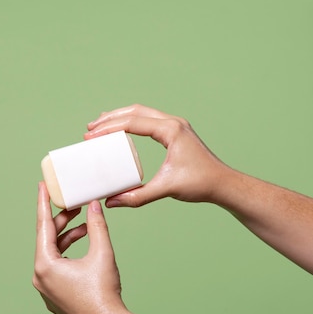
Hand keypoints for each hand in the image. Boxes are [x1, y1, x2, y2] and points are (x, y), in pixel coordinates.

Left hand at [33, 182, 123, 313]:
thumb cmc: (103, 292)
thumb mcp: (101, 252)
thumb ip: (96, 226)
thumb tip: (94, 205)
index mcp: (45, 265)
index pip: (43, 226)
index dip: (43, 203)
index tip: (41, 186)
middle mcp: (40, 277)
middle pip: (47, 240)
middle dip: (62, 221)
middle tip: (74, 204)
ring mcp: (46, 289)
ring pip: (53, 254)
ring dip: (68, 237)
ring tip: (86, 226)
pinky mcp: (55, 297)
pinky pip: (56, 268)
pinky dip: (68, 254)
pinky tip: (84, 247)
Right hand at [85, 104, 227, 206]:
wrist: (223, 183)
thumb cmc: (200, 183)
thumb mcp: (166, 189)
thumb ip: (137, 197)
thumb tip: (111, 202)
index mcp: (171, 130)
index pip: (133, 123)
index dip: (109, 128)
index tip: (91, 136)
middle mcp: (173, 122)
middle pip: (135, 112)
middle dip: (110, 118)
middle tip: (90, 129)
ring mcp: (175, 125)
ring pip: (142, 113)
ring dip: (120, 117)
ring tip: (100, 125)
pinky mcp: (176, 132)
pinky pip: (149, 120)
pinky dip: (132, 121)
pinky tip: (122, 129)